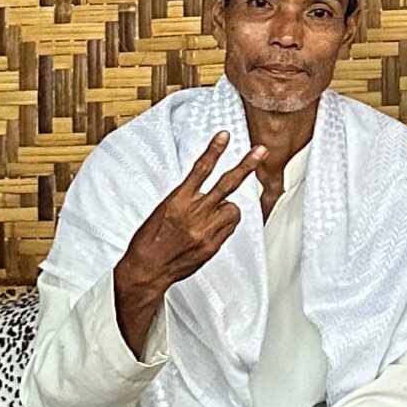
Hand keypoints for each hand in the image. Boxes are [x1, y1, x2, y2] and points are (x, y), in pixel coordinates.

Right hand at [114, 133, 262, 351]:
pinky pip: (229, 228)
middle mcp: (193, 214)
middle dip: (246, 166)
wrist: (146, 270)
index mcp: (177, 201)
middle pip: (226, 185)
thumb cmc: (150, 240)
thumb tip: (207, 193)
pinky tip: (213, 229)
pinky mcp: (211, 245)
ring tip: (214, 216)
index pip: (200, 170)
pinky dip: (225, 225)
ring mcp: (205, 230)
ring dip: (228, 209)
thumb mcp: (163, 211)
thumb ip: (187, 199)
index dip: (214, 151)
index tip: (224, 136)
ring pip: (233, 209)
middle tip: (260, 151)